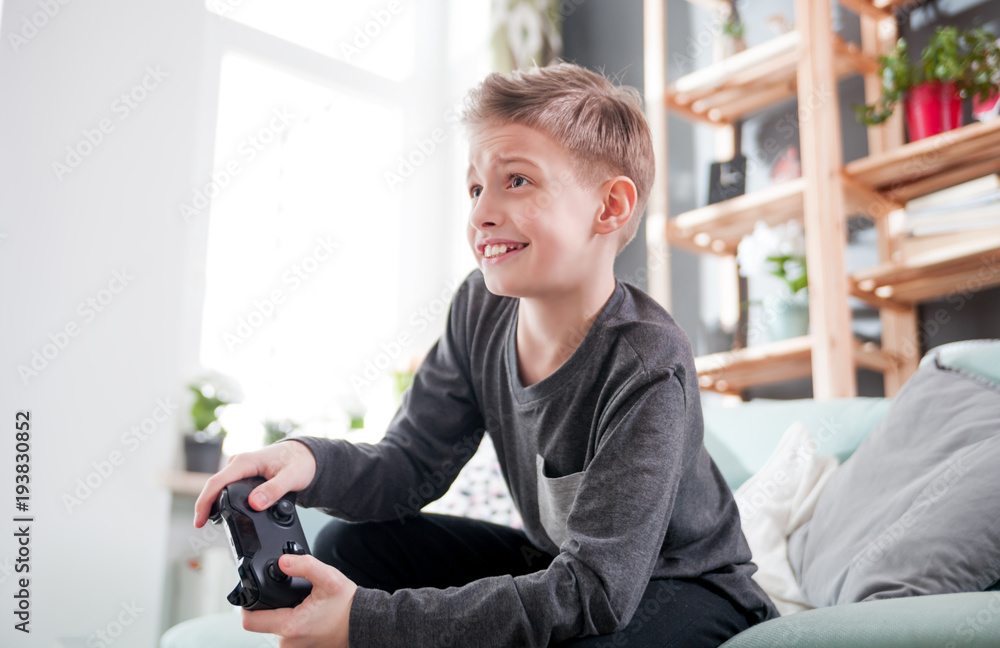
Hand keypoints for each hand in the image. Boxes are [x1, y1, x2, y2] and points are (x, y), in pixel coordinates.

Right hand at [193, 440, 316, 527]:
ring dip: (215, 504)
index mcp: (246, 461)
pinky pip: (229, 488)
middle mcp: (239, 463)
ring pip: (221, 487)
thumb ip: (274, 490)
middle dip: (207, 506)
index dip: (204, 502)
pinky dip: (225, 500)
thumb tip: (255, 503)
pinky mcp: (243, 474)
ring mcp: (240, 468)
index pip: (217, 482)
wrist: (305, 455)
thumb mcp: (291, 477)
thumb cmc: (299, 462)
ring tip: (213, 522)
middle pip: (214, 486)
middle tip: (203, 526)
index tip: (199, 521)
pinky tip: (226, 513)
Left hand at [241, 554, 356, 647]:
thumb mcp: (328, 578)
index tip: (252, 594)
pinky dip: (292, 624)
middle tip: (291, 597)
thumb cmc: (348, 606)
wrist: (364, 624)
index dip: (246, 604)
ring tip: (302, 606)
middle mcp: (289, 643)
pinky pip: (286, 636)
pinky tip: (306, 616)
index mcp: (291, 626)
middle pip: (262, 622)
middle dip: (272, 606)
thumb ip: (304, 566)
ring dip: (282, 616)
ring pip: (274, 628)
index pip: (249, 621)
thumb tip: (283, 561)